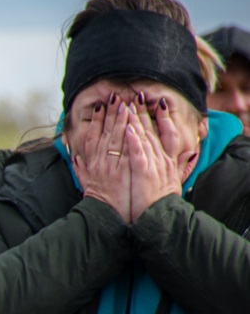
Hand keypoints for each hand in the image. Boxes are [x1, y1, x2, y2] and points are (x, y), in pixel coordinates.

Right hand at [72, 94, 132, 221]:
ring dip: (122, 119)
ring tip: (126, 103)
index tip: (101, 106)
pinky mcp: (125, 172)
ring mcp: (113, 166)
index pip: (94, 137)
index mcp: (92, 164)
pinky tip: (134, 125)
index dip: (97, 121)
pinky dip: (130, 137)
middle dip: (111, 113)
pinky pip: (128, 151)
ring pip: (117, 138)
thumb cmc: (98, 203)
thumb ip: (80, 169)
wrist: (104, 218)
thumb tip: (74, 157)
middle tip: (116, 96)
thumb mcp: (85, 184)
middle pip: (107, 133)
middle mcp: (102, 162)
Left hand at [127, 95, 187, 220]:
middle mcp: (160, 159)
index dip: (160, 117)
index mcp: (164, 160)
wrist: (160, 218)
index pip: (164, 132)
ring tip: (128, 105)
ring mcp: (152, 165)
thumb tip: (185, 154)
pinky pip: (138, 153)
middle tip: (135, 95)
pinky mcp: (143, 173)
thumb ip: (169, 166)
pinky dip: (134, 141)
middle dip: (142, 112)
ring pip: (143, 138)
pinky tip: (129, 129)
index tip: (156, 102)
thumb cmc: (157, 201)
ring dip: (135, 120)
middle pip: (150, 131)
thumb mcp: (168, 181)